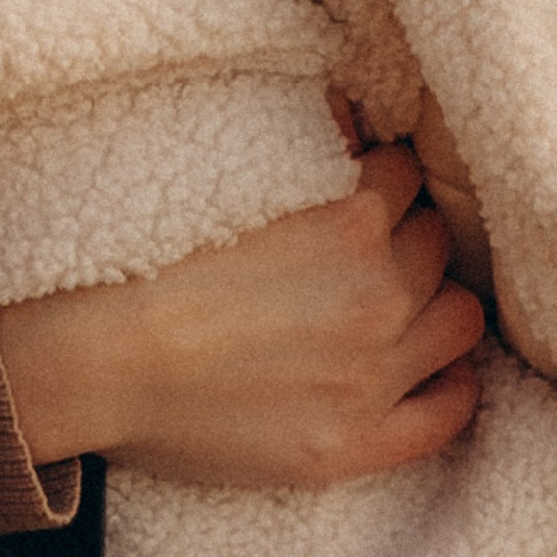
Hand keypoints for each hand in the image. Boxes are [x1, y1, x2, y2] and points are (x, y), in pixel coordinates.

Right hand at [0, 141, 487, 487]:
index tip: (362, 190)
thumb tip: (350, 113)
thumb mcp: (228, 177)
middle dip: (407, 238)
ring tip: (399, 304)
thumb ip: (304, 145)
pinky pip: (450, 413)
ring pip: (459, 319)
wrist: (97, 362)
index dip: (383, 180)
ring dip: (434, 302)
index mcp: (351, 222)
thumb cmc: (146, 263)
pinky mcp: (356, 443)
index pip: (409, 176)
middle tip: (367, 250)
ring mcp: (373, 375)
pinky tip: (431, 370)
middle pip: (437, 245)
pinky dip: (452, 385)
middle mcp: (379, 295)